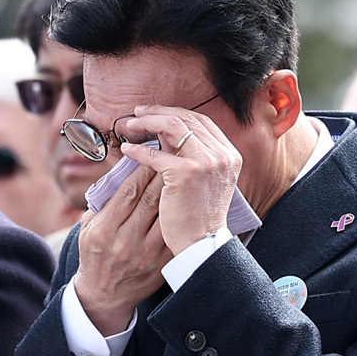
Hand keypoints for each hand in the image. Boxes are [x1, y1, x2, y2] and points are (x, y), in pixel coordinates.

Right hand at [72, 163, 171, 334]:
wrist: (105, 295)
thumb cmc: (95, 255)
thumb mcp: (88, 228)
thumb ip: (102, 202)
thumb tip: (122, 172)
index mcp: (105, 230)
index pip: (128, 192)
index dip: (142, 170)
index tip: (152, 153)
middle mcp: (126, 241)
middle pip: (150, 200)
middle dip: (163, 174)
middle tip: (173, 155)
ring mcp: (146, 254)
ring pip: (166, 215)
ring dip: (176, 192)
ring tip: (183, 173)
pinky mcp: (161, 264)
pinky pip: (174, 233)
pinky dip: (181, 216)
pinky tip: (187, 201)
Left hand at [117, 104, 241, 255]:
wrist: (203, 244)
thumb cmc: (199, 216)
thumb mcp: (206, 181)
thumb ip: (192, 156)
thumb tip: (165, 135)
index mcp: (229, 154)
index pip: (201, 121)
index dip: (176, 113)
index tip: (156, 112)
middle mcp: (222, 154)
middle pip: (186, 119)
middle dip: (158, 112)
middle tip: (137, 113)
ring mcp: (206, 162)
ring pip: (172, 127)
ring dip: (148, 122)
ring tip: (130, 125)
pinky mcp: (186, 172)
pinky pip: (156, 154)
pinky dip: (138, 150)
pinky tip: (127, 150)